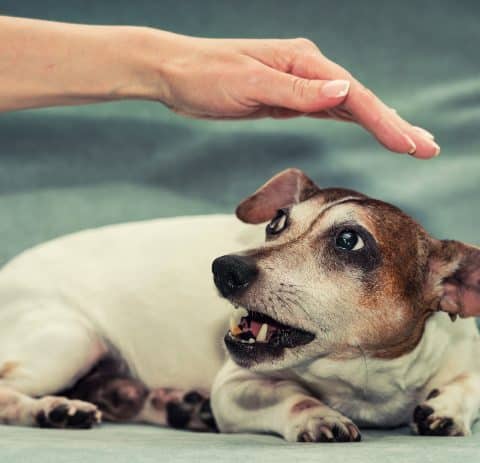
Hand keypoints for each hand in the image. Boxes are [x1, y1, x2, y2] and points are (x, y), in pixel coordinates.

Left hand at [150, 33, 438, 157]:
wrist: (176, 75)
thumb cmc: (206, 76)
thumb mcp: (250, 83)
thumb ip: (297, 91)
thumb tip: (344, 92)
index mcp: (303, 63)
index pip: (354, 97)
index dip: (385, 122)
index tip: (410, 145)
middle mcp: (307, 70)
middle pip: (360, 100)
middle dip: (394, 125)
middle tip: (426, 147)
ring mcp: (298, 84)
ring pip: (348, 106)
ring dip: (379, 123)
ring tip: (408, 141)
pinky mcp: (288, 97)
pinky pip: (328, 110)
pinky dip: (352, 121)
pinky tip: (367, 128)